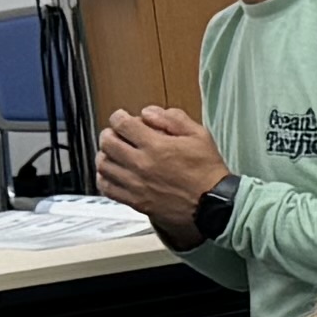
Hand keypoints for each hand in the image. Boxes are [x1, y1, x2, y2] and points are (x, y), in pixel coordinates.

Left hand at [95, 106, 227, 228]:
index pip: (122, 124)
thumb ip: (173, 119)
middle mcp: (141, 164)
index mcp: (156, 146)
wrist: (213, 204)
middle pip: (108, 143)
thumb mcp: (199, 136)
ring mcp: (135, 184)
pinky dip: (103, 178)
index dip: (118, 117)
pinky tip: (111, 174)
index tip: (121, 118)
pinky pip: (107, 188)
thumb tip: (149, 113)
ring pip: (104, 165)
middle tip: (115, 134)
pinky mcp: (135, 201)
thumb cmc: (208, 171)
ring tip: (112, 153)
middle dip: (109, 134)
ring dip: (105, 155)